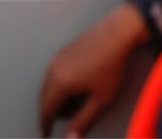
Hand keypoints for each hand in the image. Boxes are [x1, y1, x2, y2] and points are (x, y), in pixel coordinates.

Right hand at [39, 2, 148, 137]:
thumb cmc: (111, 65)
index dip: (46, 125)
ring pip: (47, 84)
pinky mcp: (63, 50)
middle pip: (44, 97)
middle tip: (57, 123)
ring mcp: (57, 58)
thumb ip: (83, 121)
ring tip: (68, 107)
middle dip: (49, 112)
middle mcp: (53, 70)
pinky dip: (57, 85)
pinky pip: (53, 73)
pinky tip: (72, 88)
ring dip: (53, 98)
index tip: (47, 134)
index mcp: (60, 83)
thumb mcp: (100, 100)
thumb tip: (71, 138)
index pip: (46, 110)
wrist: (117, 33)